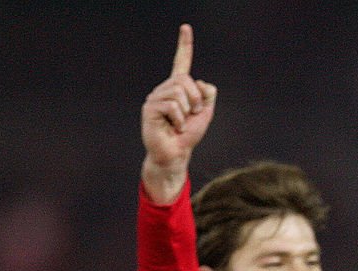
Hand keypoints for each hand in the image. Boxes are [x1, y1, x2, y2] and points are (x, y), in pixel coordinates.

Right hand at [141, 24, 216, 197]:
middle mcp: (165, 88)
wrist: (176, 154)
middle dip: (195, 100)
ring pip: (179, 92)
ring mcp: (156, 97)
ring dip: (186, 112)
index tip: (186, 28)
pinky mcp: (149, 108)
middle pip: (185, 80)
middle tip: (191, 116)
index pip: (181, 63)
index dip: (184, 45)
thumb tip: (202, 84)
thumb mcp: (204, 114)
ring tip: (180, 124)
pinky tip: (173, 127)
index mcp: (178, 88)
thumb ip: (207, 97)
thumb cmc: (188, 135)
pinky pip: (172, 106)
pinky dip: (179, 119)